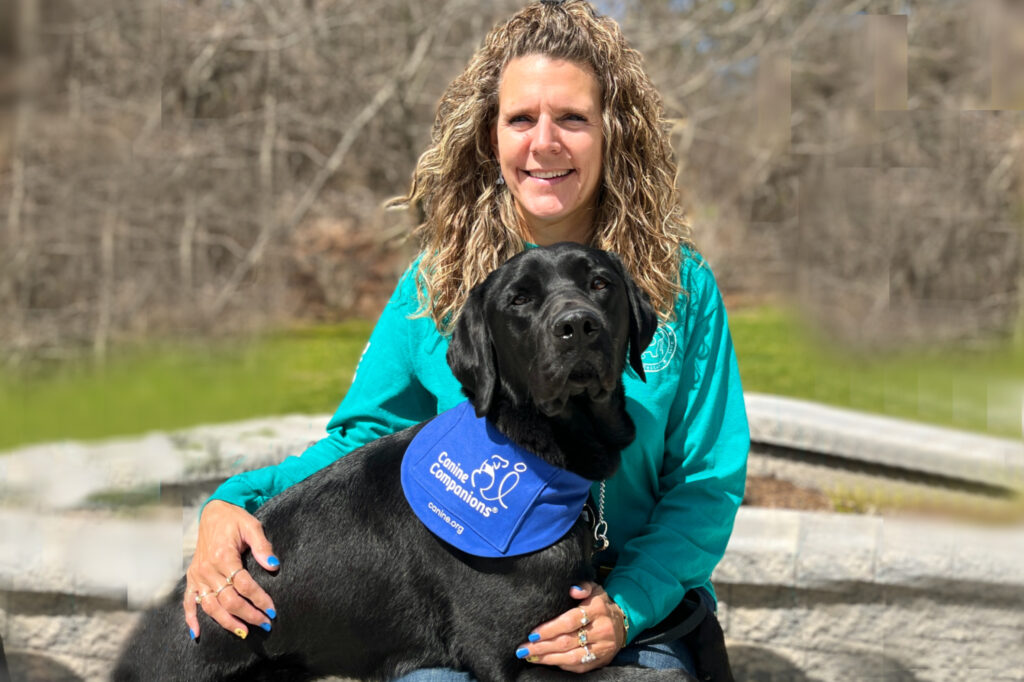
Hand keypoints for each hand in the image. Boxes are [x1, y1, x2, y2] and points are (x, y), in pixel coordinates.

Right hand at [183, 500, 279, 640]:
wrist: (213, 513)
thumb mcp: (252, 526)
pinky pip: (188, 602)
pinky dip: (191, 619)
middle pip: (228, 600)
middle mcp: (207, 569)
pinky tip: (198, 634)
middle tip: (265, 624)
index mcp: (223, 556)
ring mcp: (197, 576)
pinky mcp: (191, 579)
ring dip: (227, 622)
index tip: (272, 610)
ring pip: (210, 606)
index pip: (244, 585)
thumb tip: (274, 565)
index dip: (259, 599)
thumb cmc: (234, 519)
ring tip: (244, 632)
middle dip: (248, 615)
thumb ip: (263, 546)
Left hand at [514, 582, 627, 672]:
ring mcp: (602, 648)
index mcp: (597, 609)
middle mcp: (602, 630)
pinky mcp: (601, 661)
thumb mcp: (594, 589)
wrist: (623, 623)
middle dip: (542, 646)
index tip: (532, 634)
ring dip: (548, 658)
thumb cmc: (600, 604)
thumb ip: (583, 586)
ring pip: (572, 657)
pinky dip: (560, 664)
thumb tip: (572, 590)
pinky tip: (546, 661)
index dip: (550, 629)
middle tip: (523, 648)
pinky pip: (578, 666)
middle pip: (568, 641)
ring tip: (530, 656)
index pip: (570, 621)